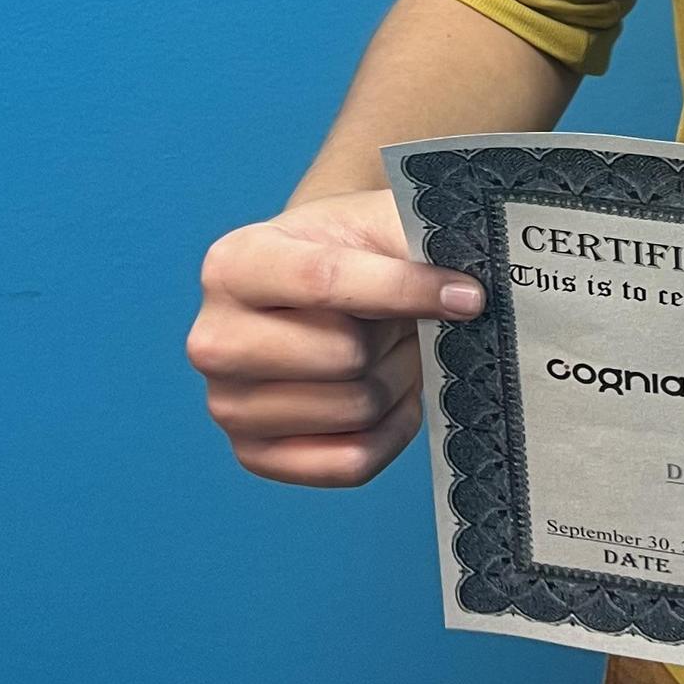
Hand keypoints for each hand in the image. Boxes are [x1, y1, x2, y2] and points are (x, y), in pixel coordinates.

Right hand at [186, 185, 484, 486]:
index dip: (407, 289)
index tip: (470, 295)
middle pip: (345, 355)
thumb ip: (418, 240)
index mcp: (233, 264)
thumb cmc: (349, 250)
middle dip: (395, 335)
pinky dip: (390, 431)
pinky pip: (352, 462)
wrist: (322, 290)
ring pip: (356, 408)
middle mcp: (213, 339)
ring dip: (397, 378)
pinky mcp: (255, 455)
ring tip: (388, 347)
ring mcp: (226, 405)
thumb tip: (468, 292)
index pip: (327, 281)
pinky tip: (387, 394)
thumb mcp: (375, 220)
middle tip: (402, 318)